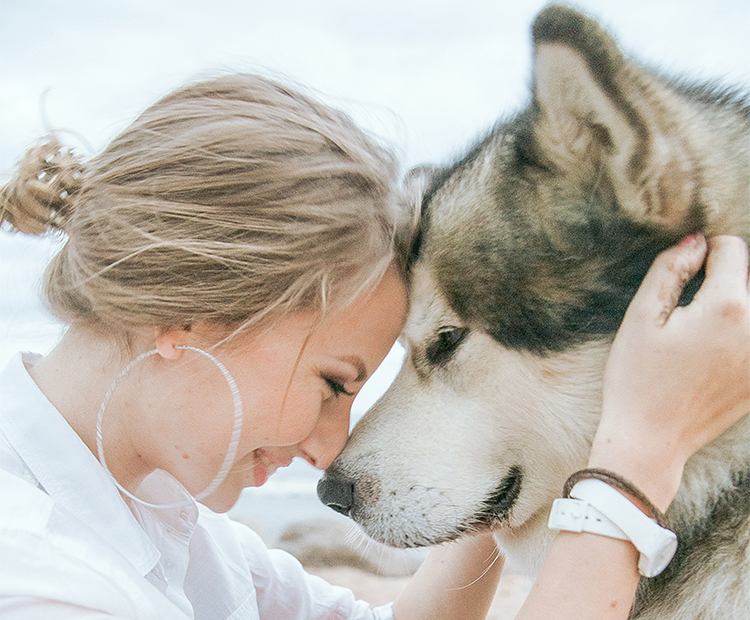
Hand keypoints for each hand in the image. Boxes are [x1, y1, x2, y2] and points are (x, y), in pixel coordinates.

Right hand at [590, 234, 749, 509]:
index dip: (703, 254)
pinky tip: (710, 355)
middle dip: (723, 279)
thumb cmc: (637, 379)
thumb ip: (669, 269)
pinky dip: (737, 333)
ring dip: (733, 305)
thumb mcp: (640, 317)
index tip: (682, 276)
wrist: (650, 441)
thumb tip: (696, 241)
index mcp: (727, 307)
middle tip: (690, 308)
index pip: (733, 249)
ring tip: (702, 330)